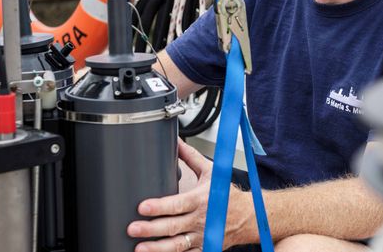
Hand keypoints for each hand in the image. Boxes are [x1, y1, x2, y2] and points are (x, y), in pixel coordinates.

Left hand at [127, 140, 252, 251]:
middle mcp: (201, 220)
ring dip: (157, 248)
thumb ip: (191, 157)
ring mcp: (202, 237)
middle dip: (152, 228)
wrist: (249, 217)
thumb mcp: (212, 172)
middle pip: (174, 225)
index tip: (143, 206)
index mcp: (202, 199)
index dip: (160, 206)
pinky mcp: (204, 249)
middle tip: (133, 228)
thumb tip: (176, 142)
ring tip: (139, 248)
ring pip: (177, 245)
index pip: (178, 204)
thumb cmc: (228, 195)